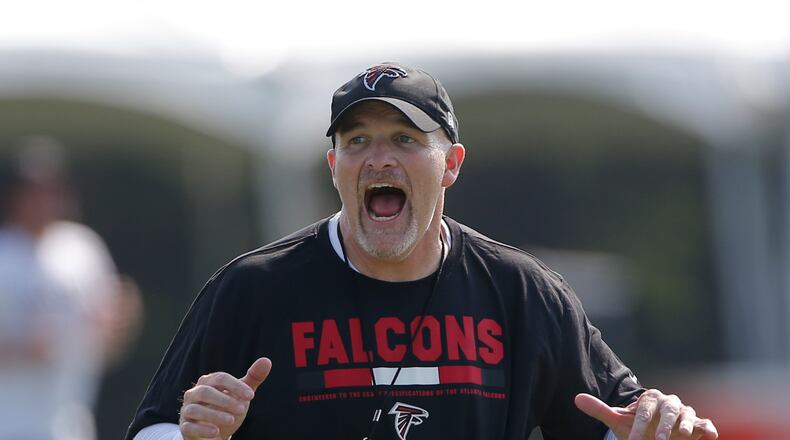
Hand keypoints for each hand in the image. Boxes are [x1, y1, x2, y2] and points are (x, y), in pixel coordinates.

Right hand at [179, 357, 271, 439]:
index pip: (221, 378)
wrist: (214, 431)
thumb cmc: (227, 408)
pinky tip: (216, 432)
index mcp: (208, 382)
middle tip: (242, 409)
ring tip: (232, 420)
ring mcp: (188, 410)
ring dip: (214, 415)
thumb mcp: (241, 393)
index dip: (236, 386)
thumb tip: (266, 361)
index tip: (251, 396)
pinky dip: (203, 429)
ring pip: (196, 409)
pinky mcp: (185, 426)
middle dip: (224, 400)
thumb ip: (253, 377)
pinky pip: (189, 426)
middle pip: (206, 391)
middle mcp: (194, 393)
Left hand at [575, 389, 717, 439]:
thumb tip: (576, 398)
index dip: (639, 425)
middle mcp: (669, 403)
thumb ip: (600, 410)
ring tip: (683, 435)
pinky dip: (708, 428)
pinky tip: (711, 435)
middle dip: (664, 425)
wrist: (655, 435)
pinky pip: (706, 424)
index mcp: (650, 399)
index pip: (644, 410)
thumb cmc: (638, 427)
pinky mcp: (699, 425)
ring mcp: (686, 414)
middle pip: (669, 410)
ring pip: (688, 415)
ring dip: (687, 425)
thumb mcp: (620, 421)